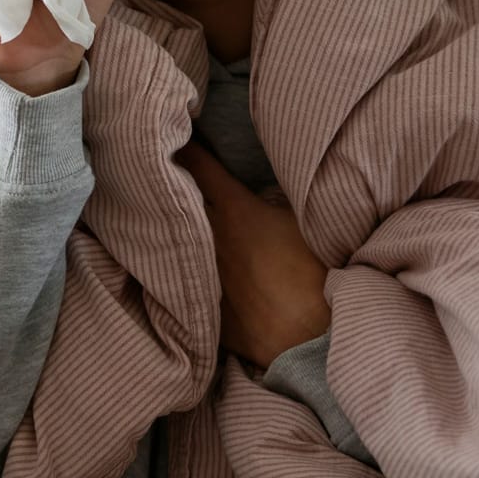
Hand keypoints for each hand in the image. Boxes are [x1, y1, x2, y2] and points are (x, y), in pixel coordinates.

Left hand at [176, 141, 330, 369]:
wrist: (313, 341)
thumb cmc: (318, 276)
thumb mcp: (306, 224)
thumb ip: (279, 201)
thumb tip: (268, 187)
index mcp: (234, 211)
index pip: (198, 166)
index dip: (188, 149)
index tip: (177, 136)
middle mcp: (208, 239)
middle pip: (175, 201)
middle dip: (169, 185)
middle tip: (160, 170)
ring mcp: (201, 276)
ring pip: (173, 243)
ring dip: (171, 230)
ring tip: (164, 217)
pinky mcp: (202, 311)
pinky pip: (181, 286)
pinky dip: (179, 274)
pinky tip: (177, 272)